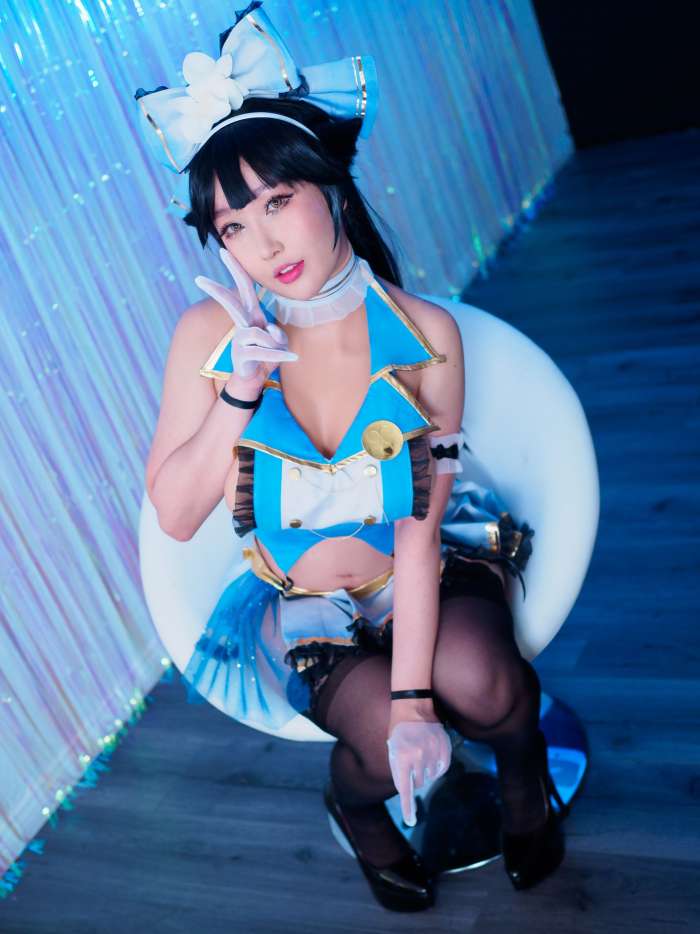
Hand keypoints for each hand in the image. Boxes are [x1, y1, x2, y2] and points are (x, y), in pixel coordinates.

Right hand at [195, 248, 298, 381]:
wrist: (256, 378)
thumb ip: (278, 335)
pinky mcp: (242, 355)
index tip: (223, 251)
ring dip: (276, 343)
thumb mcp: (279, 341)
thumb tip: (268, 331)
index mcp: (252, 314)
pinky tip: (294, 357)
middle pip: (231, 304)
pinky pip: (264, 351)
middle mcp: (243, 324)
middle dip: (216, 291)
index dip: (236, 269)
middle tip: (198, 279)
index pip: (244, 288)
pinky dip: (281, 355)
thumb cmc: (267, 354)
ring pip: (258, 333)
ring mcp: (240, 339)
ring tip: (284, 352)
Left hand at [386, 717, 451, 826]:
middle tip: (410, 760)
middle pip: (418, 783)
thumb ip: (399, 771)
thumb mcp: (392, 750)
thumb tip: (408, 790)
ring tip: (419, 753)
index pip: (405, 790)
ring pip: (430, 776)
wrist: (412, 706)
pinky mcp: (444, 748)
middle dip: (414, 777)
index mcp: (401, 758)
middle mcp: (417, 757)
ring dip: (425, 771)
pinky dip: (437, 767)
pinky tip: (431, 757)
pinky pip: (442, 768)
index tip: (411, 821)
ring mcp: (432, 752)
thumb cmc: (398, 730)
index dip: (408, 808)